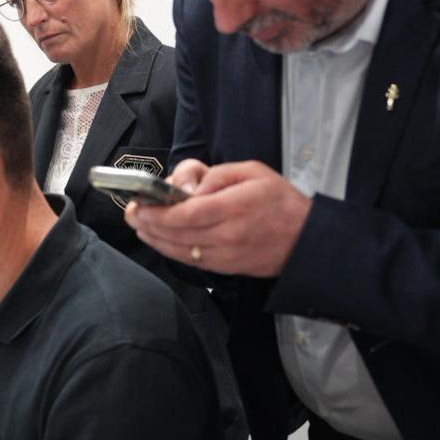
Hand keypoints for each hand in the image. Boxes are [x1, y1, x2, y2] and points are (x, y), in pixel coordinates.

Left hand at [125, 160, 310, 277]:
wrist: (307, 240)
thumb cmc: (281, 201)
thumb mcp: (253, 171)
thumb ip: (217, 175)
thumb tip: (188, 187)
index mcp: (235, 207)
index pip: (186, 213)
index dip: (158, 212)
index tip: (140, 205)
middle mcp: (228, 235)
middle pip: (177, 233)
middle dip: (148, 224)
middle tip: (131, 214)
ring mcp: (226, 255)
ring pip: (180, 251)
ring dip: (154, 240)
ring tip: (139, 227)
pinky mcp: (227, 268)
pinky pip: (191, 261)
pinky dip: (171, 251)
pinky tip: (159, 241)